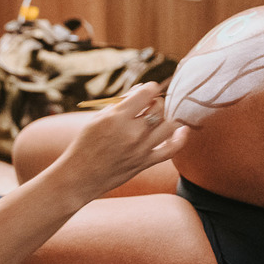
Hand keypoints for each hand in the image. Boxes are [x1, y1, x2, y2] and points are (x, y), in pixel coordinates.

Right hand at [50, 82, 188, 203]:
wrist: (81, 176)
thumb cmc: (85, 144)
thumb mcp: (97, 118)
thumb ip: (120, 104)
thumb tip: (142, 90)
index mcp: (117, 117)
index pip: (146, 93)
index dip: (150, 88)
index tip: (149, 89)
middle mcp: (132, 132)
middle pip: (159, 107)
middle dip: (155, 102)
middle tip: (148, 104)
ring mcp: (141, 148)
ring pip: (169, 125)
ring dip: (166, 117)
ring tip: (158, 117)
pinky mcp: (146, 162)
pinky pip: (171, 149)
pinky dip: (180, 138)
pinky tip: (182, 130)